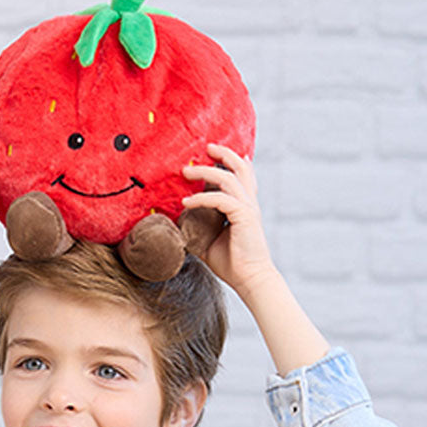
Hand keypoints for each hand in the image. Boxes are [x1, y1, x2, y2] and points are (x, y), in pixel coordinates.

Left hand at [180, 143, 276, 297]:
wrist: (249, 279)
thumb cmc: (231, 262)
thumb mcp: (209, 240)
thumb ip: (198, 226)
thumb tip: (177, 222)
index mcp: (244, 206)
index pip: (242, 176)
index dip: (232, 160)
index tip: (215, 151)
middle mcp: (248, 203)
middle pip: (240, 168)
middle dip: (223, 154)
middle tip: (205, 147)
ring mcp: (248, 209)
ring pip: (228, 178)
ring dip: (205, 172)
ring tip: (186, 171)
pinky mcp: (244, 217)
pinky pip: (220, 199)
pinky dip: (202, 198)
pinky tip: (186, 202)